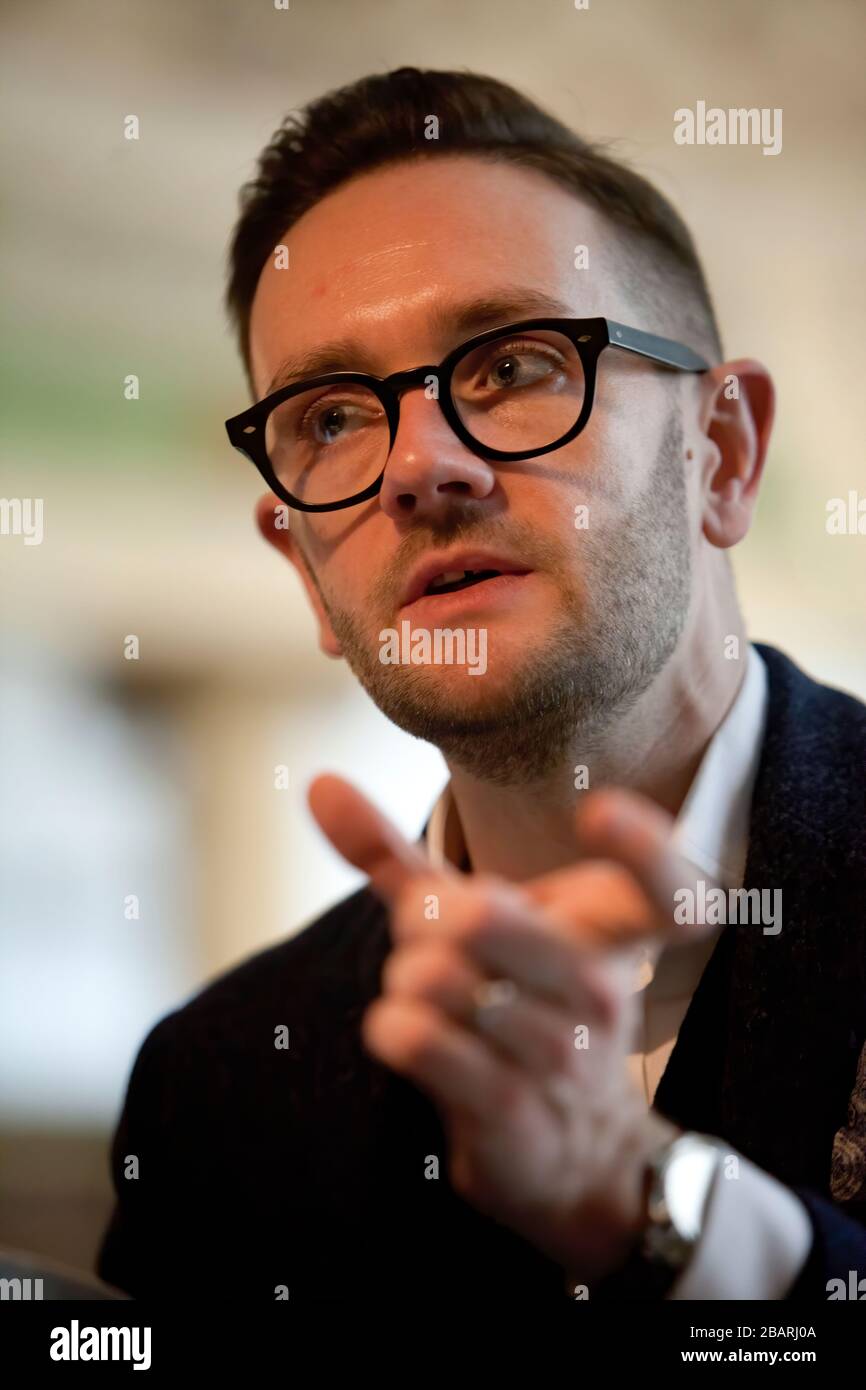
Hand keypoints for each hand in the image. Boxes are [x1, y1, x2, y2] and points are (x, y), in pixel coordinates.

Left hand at [308, 774, 709, 1279]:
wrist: (571, 1153)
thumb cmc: (514, 1007)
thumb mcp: (464, 924)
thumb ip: (395, 855)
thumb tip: (317, 782)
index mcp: (611, 932)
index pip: (669, 886)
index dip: (643, 844)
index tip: (595, 809)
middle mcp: (601, 990)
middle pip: (477, 919)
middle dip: (420, 923)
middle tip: (430, 945)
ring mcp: (562, 1056)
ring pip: (435, 978)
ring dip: (404, 982)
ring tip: (425, 999)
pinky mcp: (514, 1113)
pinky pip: (421, 1041)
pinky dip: (391, 1028)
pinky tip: (403, 1033)